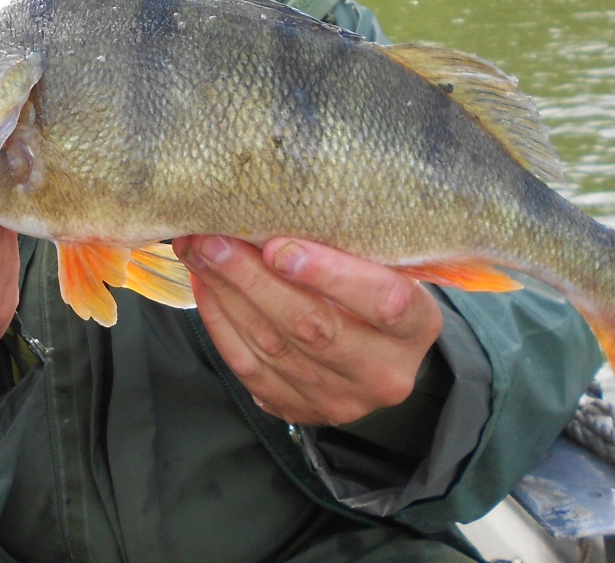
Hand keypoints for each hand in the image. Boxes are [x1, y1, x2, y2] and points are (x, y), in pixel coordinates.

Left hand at [175, 235, 442, 425]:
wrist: (382, 353)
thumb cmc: (380, 288)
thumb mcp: (387, 264)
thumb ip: (350, 246)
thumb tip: (274, 205)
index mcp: (416, 328)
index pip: (382, 302)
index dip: (329, 274)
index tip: (278, 246)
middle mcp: (382, 372)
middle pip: (312, 326)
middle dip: (253, 278)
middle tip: (213, 238)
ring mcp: (340, 399)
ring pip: (273, 346)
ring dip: (227, 294)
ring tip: (198, 252)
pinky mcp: (300, 409)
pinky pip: (249, 367)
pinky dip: (221, 322)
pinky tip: (205, 285)